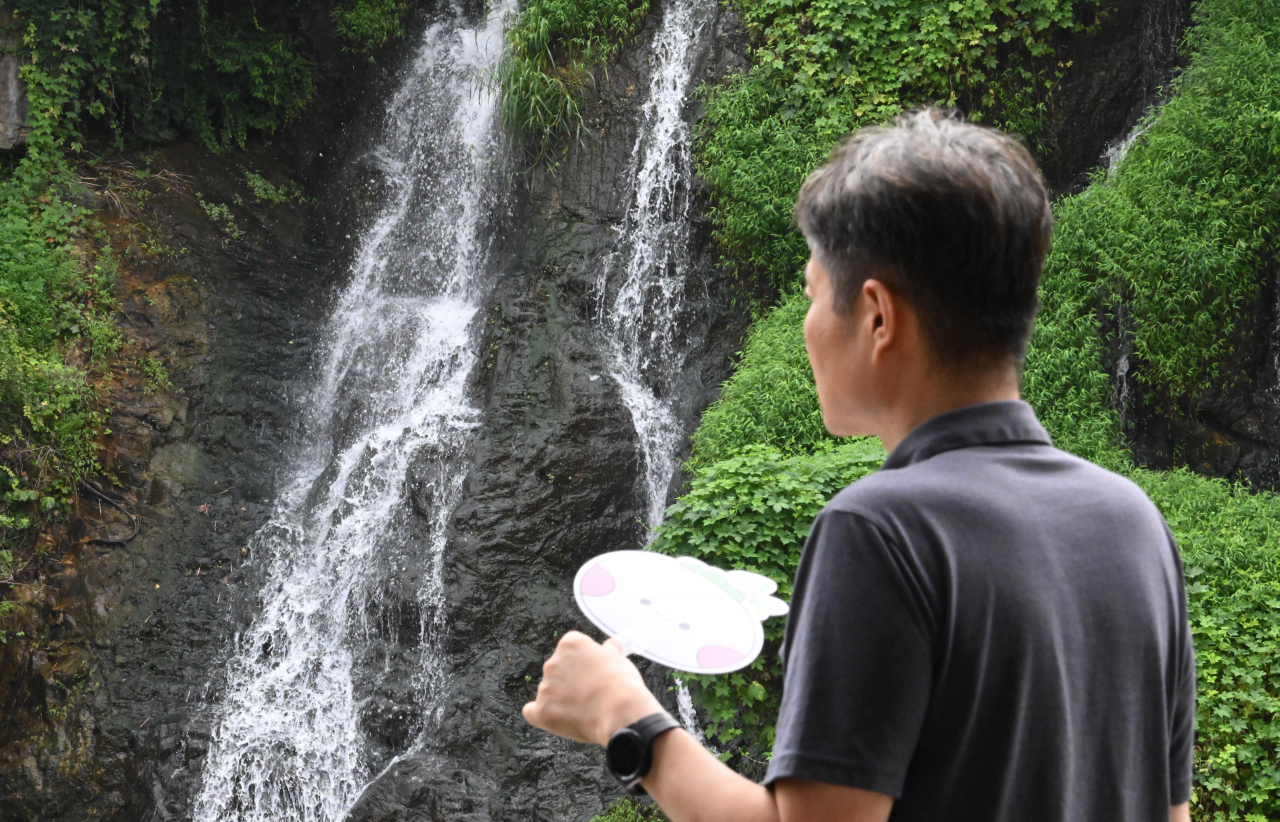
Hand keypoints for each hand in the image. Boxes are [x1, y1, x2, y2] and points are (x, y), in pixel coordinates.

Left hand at [523, 631, 664, 745]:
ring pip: (549, 691)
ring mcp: (545, 687)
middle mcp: (553, 662)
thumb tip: (610, 646)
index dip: (584, 663)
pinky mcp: (542, 711)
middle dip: (570, 680)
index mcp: (570, 644)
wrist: (620, 712)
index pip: (571, 650)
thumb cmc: (622, 684)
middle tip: (590, 693)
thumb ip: (607, 652)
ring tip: (584, 710)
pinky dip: (541, 713)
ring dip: (560, 698)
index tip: (594, 673)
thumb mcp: (618, 660)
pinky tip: (554, 717)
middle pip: (558, 670)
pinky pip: (532, 711)